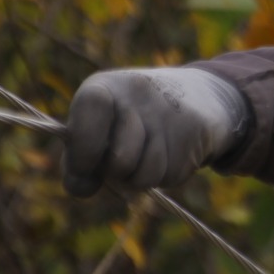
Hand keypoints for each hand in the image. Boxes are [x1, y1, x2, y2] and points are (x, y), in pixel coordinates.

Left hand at [64, 67, 249, 197]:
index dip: (85, 146)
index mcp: (103, 87)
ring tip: (145, 154)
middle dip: (116, 173)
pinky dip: (164, 174)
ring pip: (145, 177)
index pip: (91, 105)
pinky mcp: (195, 132)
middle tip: (119, 160)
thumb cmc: (126, 120)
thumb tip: (82, 186)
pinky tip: (169, 151)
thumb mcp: (97, 126)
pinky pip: (170, 177)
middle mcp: (138, 94)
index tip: (83, 168)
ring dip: (140, 177)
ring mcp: (169, 113)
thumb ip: (78, 156)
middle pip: (120, 160)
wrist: (194, 95)